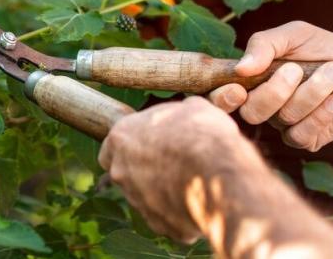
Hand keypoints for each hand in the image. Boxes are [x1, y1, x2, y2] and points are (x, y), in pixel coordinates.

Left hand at [98, 97, 242, 241]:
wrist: (220, 178)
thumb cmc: (203, 135)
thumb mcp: (193, 108)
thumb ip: (177, 112)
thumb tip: (185, 111)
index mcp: (121, 138)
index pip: (112, 145)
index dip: (131, 145)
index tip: (150, 144)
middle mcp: (120, 171)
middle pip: (124, 172)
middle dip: (143, 170)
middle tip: (171, 164)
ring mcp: (136, 201)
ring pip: (144, 196)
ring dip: (162, 190)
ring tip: (193, 181)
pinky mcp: (157, 224)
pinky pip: (166, 217)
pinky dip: (179, 211)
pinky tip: (199, 201)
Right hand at [209, 21, 332, 150]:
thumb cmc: (324, 49)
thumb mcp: (294, 34)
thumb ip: (264, 44)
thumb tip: (242, 68)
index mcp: (250, 79)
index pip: (220, 96)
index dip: (222, 98)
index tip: (238, 88)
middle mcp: (261, 103)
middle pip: (251, 112)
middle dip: (276, 91)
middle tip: (296, 69)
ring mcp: (281, 123)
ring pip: (283, 119)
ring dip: (312, 93)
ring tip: (332, 72)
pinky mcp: (304, 138)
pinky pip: (302, 135)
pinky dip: (322, 115)